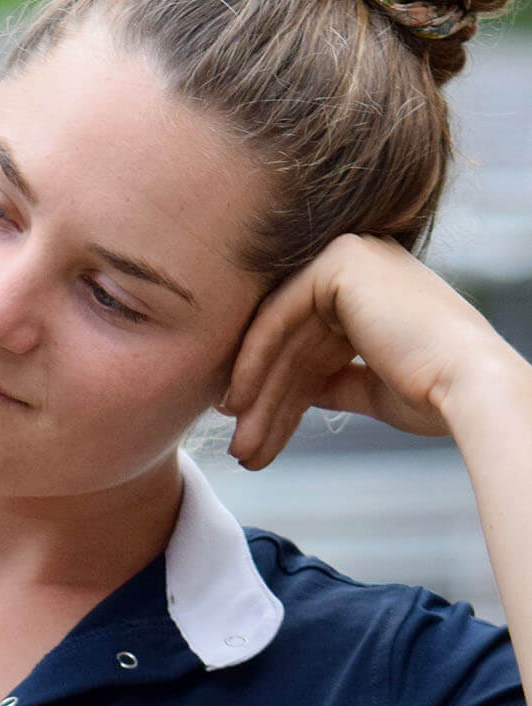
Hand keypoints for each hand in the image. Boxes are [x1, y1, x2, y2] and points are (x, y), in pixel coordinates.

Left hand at [220, 233, 516, 469]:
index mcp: (377, 294)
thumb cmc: (435, 395)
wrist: (466, 387)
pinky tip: (238, 403)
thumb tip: (301, 394)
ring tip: (241, 444)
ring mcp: (351, 257)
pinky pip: (278, 316)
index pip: (312, 347)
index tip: (255, 435)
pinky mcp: (338, 262)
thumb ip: (333, 382)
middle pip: (294, 344)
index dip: (281, 394)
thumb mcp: (371, 388)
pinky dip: (253, 362)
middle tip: (242, 448)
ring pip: (281, 334)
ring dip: (255, 393)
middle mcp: (364, 268)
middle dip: (265, 402)